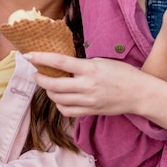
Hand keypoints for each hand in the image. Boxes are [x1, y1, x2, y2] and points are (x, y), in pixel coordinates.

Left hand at [24, 52, 147, 116]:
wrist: (139, 93)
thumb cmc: (122, 73)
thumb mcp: (101, 62)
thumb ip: (82, 64)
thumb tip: (62, 64)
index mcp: (89, 69)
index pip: (59, 62)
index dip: (41, 58)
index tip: (28, 55)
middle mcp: (86, 86)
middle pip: (54, 84)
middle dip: (41, 78)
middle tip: (37, 73)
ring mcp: (88, 101)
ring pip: (58, 99)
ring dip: (49, 91)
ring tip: (49, 85)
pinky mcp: (90, 111)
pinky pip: (67, 111)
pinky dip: (59, 104)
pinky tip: (61, 98)